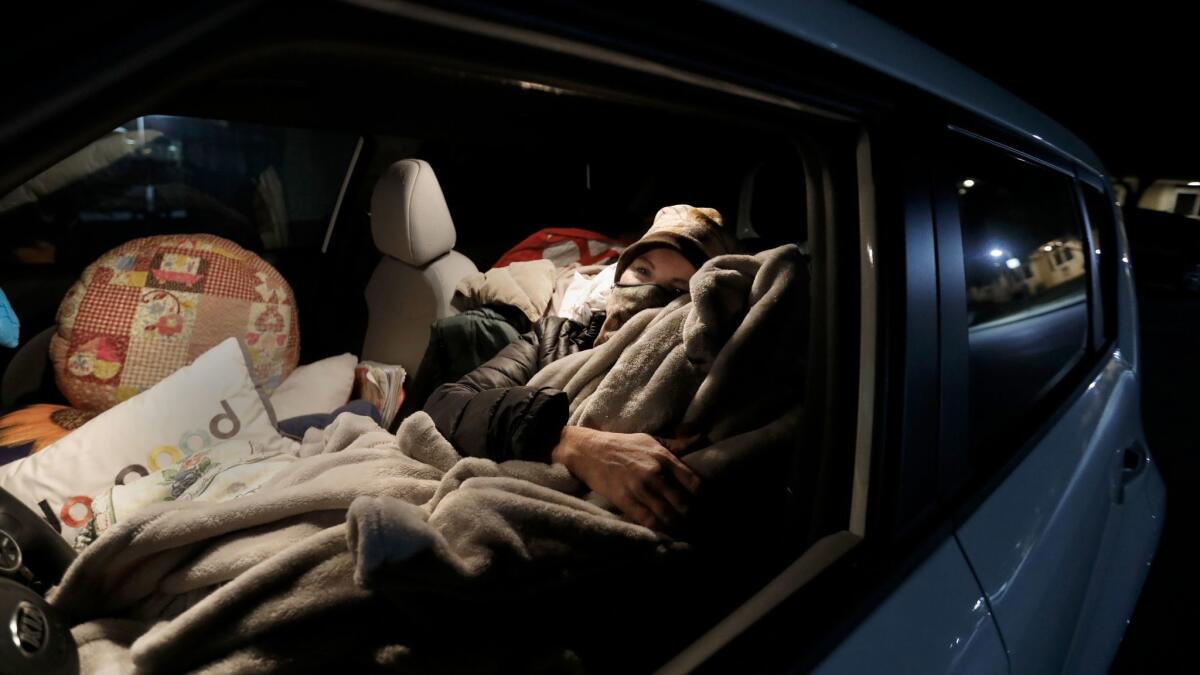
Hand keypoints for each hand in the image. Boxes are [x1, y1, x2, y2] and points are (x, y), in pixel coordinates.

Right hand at [551, 426, 701, 531]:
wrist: (589, 451)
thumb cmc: (623, 445)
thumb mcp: (651, 440)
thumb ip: (678, 443)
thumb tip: (702, 437)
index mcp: (663, 457)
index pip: (694, 482)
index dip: (702, 498)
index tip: (705, 505)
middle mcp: (654, 474)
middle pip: (683, 504)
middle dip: (692, 517)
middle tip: (696, 524)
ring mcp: (639, 489)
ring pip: (667, 516)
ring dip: (678, 527)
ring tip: (684, 533)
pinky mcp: (625, 501)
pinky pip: (647, 521)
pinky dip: (659, 530)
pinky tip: (665, 534)